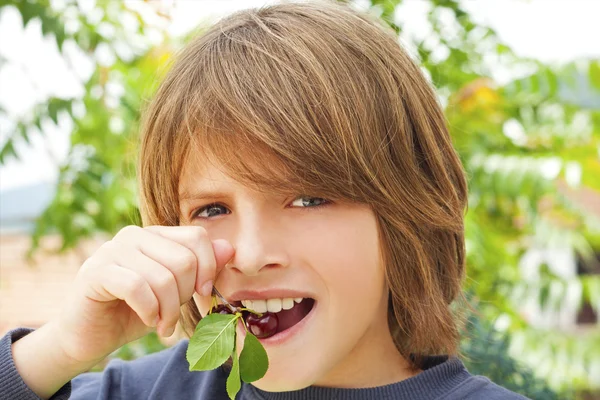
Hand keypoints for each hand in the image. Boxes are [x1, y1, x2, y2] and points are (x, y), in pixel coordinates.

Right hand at [51, 225, 233, 364]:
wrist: (89, 336)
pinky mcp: (96, 271)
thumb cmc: (135, 311)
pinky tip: (148, 320)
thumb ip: (201, 269)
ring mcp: (112, 249)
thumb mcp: (176, 292)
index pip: (198, 236)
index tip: (203, 294)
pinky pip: (137, 288)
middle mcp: (134, 235)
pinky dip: (149, 310)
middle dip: (186, 295)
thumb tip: (230, 248)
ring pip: (163, 277)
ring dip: (168, 310)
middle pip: (184, 260)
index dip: (208, 268)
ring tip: (162, 323)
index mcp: (156, 235)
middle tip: (173, 315)